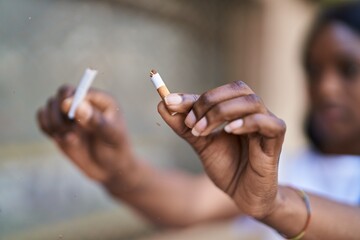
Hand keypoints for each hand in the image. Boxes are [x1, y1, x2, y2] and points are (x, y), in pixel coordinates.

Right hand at [37, 85, 135, 183]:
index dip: (71, 102)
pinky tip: (60, 139)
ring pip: (49, 106)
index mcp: (100, 100)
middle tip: (70, 129)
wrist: (110, 168)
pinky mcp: (59, 125)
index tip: (71, 117)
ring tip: (71, 138)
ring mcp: (70, 114)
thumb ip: (95, 120)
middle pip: (61, 94)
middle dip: (60, 112)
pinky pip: (42, 118)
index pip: (80, 91)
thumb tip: (77, 104)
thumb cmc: (116, 149)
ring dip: (54, 123)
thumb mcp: (110, 135)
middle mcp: (84, 103)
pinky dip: (46, 127)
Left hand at [158, 81, 285, 218]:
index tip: (169, 103)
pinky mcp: (275, 141)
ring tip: (201, 131)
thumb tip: (162, 104)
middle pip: (237, 88)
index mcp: (236, 110)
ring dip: (221, 112)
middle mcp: (253, 113)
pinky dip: (246, 122)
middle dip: (208, 101)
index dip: (192, 96)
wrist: (243, 195)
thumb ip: (184, 126)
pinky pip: (267, 123)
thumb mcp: (201, 144)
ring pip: (251, 101)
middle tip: (190, 123)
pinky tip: (228, 131)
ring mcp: (267, 124)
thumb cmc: (227, 167)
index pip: (217, 92)